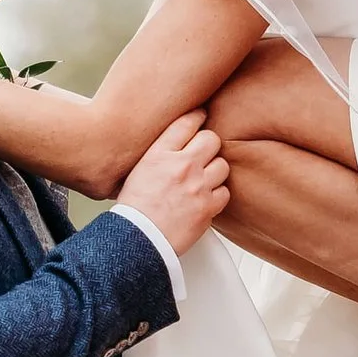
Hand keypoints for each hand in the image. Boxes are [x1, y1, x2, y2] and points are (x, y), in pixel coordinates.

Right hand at [116, 111, 229, 258]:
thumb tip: (172, 145)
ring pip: (222, 165)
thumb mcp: (137, 172)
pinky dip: (217, 196)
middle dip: (209, 145)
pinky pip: (224, 192)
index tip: (201, 117)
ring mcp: (197, 186)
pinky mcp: (208, 206)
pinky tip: (205, 199)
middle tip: (204, 154)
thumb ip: (158, 155)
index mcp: (159, 154)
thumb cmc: (133, 210)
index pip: (186, 122)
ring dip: (215, 171)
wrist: (138, 240)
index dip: (197, 117)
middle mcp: (181, 166)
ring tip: (203, 180)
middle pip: (211, 139)